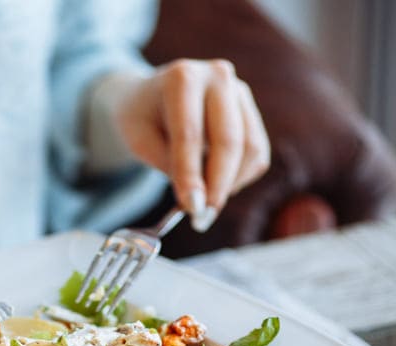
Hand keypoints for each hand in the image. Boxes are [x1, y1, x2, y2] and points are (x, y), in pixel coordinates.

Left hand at [110, 59, 269, 231]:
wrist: (150, 96)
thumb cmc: (141, 119)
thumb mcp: (138, 140)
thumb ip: (167, 165)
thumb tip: (198, 200)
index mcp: (182, 78)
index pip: (189, 134)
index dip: (191, 174)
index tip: (191, 207)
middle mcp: (218, 77)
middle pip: (228, 141)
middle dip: (217, 186)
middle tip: (202, 218)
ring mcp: (240, 91)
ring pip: (250, 149)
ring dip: (230, 184)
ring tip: (204, 202)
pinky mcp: (251, 110)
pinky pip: (256, 153)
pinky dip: (239, 177)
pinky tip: (214, 183)